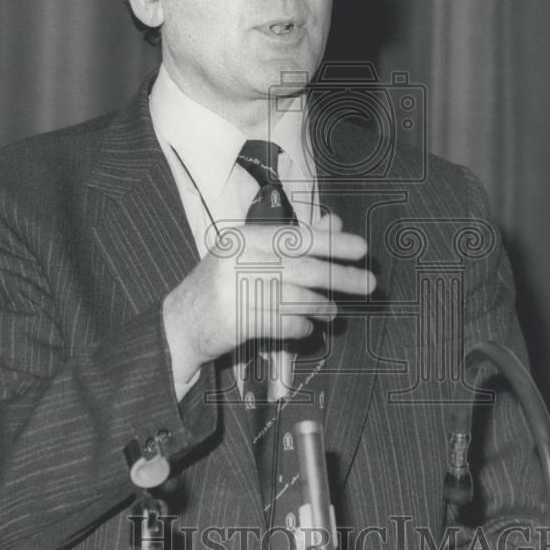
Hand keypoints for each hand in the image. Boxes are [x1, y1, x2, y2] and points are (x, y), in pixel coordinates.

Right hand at [163, 213, 374, 382]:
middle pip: (304, 268)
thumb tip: (334, 223)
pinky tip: (307, 326)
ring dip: (323, 305)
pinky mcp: (239, 322)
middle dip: (342, 276)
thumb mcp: (251, 254)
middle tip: (369, 283)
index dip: (333, 243)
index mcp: (244, 238)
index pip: (297, 237)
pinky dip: (302, 325)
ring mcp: (238, 292)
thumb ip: (292, 239)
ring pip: (298, 297)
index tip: (361, 248)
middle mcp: (240, 261)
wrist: (180, 323)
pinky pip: (285, 323)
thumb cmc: (222, 284)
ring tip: (334, 311)